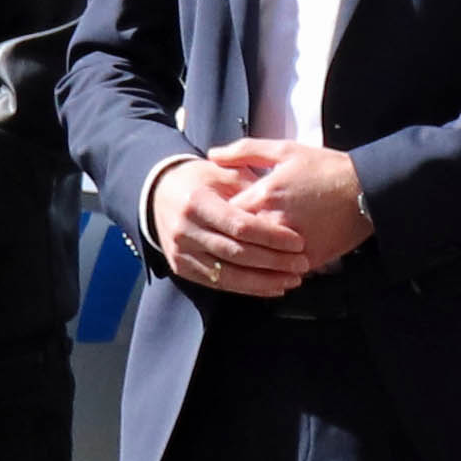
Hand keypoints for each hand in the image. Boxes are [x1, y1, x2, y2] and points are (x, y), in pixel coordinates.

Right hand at [151, 147, 323, 298]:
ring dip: (264, 280)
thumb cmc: (199, 180)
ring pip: (228, 275)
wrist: (158, 193)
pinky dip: (248, 288)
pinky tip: (273, 287)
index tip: (298, 241)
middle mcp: (185, 230)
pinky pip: (218, 284)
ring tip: (293, 279)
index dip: (271, 236)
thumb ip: (250, 187)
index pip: (239, 225)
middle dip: (273, 261)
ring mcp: (180, 252)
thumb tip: (282, 207)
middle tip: (302, 264)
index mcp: (196, 202)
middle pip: (236, 253)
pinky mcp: (181, 268)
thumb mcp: (222, 171)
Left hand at [211, 138, 370, 269]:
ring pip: (257, 260)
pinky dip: (273, 269)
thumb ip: (245, 151)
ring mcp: (291, 245)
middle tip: (224, 238)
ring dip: (248, 258)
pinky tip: (270, 264)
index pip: (223, 214)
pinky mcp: (308, 260)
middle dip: (229, 239)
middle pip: (236, 241)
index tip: (218, 214)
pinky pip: (282, 271)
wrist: (367, 190)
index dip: (217, 215)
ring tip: (243, 254)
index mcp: (264, 195)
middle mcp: (274, 223)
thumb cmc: (327, 168)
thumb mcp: (285, 150)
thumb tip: (213, 155)